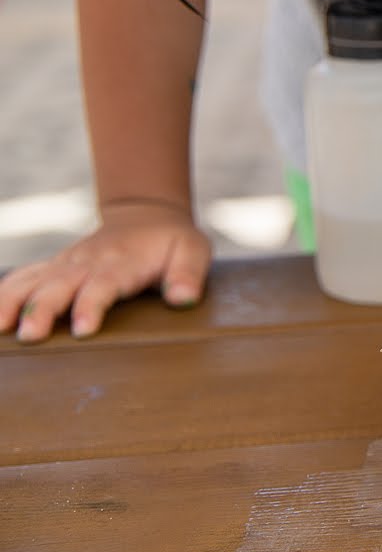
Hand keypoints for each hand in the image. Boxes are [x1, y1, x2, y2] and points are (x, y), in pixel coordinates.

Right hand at [0, 202, 210, 341]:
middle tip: (30, 335)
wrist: (146, 216)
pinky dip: (3, 291)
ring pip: (33, 280)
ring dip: (12, 301)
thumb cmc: (171, 241)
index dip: (91, 306)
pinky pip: (23, 276)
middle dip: (43, 309)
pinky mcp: (53, 267)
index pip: (104, 285)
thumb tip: (183, 299)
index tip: (83, 329)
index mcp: (121, 262)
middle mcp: (87, 262)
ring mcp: (66, 264)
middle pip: (60, 286)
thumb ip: (188, 274)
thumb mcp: (192, 250)